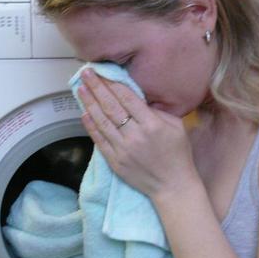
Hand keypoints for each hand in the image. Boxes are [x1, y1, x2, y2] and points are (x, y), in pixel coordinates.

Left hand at [77, 69, 199, 201]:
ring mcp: (123, 150)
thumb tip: (136, 96)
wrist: (173, 186)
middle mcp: (135, 136)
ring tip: (81, 89)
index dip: (113, 83)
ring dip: (89, 103)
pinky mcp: (115, 162)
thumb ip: (157, 110)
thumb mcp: (176, 126)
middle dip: (97, 87)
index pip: (127, 98)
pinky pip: (99, 141)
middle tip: (86, 73)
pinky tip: (84, 113)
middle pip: (111, 107)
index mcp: (152, 124)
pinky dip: (91, 126)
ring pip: (102, 122)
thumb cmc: (177, 153)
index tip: (103, 72)